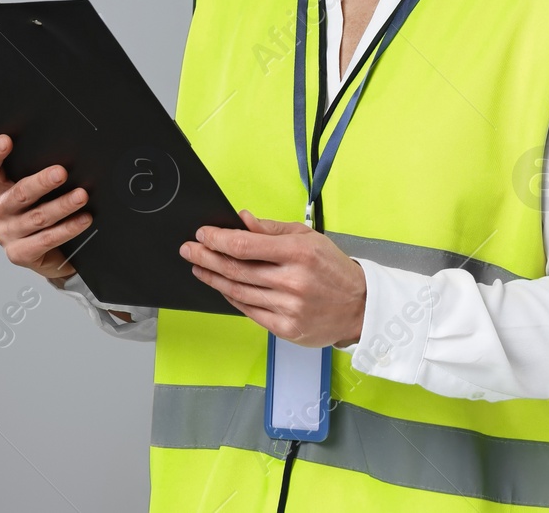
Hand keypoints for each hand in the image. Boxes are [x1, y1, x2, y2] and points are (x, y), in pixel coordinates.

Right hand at [0, 134, 90, 281]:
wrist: (51, 254)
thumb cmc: (45, 211)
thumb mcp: (39, 192)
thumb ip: (42, 175)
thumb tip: (69, 154)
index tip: (6, 140)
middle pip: (19, 194)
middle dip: (42, 182)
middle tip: (61, 173)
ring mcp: (7, 234)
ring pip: (38, 217)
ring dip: (62, 205)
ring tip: (82, 196)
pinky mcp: (19, 254)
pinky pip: (47, 239)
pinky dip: (68, 228)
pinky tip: (84, 219)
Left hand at [181, 209, 366, 348]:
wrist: (359, 306)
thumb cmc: (333, 269)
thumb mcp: (308, 237)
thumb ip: (272, 229)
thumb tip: (242, 220)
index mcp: (298, 253)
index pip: (245, 246)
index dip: (217, 240)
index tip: (203, 234)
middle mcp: (292, 281)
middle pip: (236, 269)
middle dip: (206, 258)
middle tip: (189, 250)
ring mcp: (288, 308)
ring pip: (238, 292)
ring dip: (213, 278)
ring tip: (199, 268)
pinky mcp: (286, 328)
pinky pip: (249, 311)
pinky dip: (231, 297)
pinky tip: (221, 286)